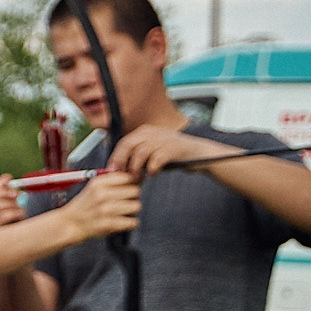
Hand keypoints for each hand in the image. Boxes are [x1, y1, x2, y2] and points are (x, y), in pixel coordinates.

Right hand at [0, 175, 27, 229]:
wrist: (16, 236)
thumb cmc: (12, 216)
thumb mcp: (8, 200)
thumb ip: (5, 188)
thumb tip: (6, 178)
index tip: (8, 179)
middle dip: (3, 192)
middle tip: (16, 193)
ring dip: (9, 203)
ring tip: (18, 207)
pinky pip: (2, 215)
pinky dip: (14, 212)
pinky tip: (20, 213)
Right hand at [51, 171, 140, 240]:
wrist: (71, 223)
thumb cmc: (84, 205)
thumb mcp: (93, 186)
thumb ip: (111, 180)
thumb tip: (133, 176)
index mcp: (98, 183)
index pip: (127, 177)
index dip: (130, 183)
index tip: (128, 188)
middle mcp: (102, 194)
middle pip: (135, 191)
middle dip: (132, 196)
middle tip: (125, 201)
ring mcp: (105, 210)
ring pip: (136, 206)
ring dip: (132, 210)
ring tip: (124, 212)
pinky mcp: (108, 224)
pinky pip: (132, 222)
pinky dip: (130, 223)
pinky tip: (123, 221)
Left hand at [107, 125, 225, 178]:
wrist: (199, 153)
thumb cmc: (173, 155)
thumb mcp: (153, 151)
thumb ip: (137, 156)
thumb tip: (118, 169)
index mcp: (145, 131)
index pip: (123, 142)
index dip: (116, 157)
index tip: (112, 171)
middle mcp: (152, 132)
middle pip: (128, 145)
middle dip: (122, 162)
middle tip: (122, 176)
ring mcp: (163, 139)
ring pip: (140, 154)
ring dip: (136, 169)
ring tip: (139, 178)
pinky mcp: (173, 148)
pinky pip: (155, 160)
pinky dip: (152, 169)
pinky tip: (153, 173)